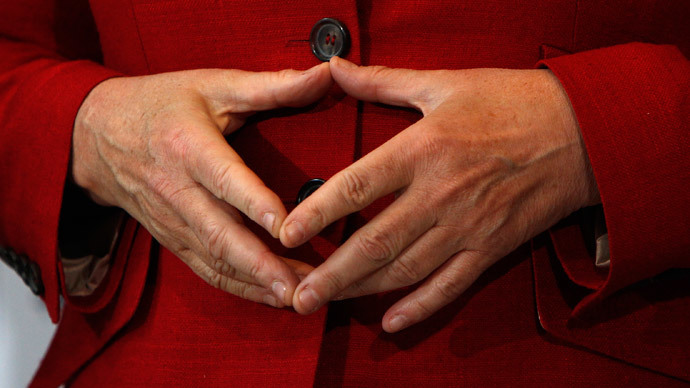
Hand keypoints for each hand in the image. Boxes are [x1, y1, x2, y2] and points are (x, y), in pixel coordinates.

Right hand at [72, 63, 331, 306]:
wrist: (95, 134)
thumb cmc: (160, 104)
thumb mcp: (212, 85)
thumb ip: (271, 86)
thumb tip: (326, 73)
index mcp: (188, 146)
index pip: (224, 179)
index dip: (254, 204)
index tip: (286, 226)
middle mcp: (177, 189)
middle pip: (218, 233)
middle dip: (260, 264)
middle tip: (299, 286)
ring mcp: (171, 220)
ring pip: (214, 260)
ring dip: (255, 283)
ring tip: (297, 298)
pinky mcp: (171, 238)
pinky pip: (205, 270)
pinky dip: (238, 287)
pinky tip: (271, 297)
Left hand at [280, 57, 599, 330]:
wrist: (584, 132)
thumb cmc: (512, 102)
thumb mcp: (445, 84)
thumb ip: (383, 81)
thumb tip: (335, 66)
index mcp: (423, 148)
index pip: (357, 186)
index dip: (318, 212)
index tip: (286, 234)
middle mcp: (440, 193)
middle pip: (374, 242)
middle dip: (331, 273)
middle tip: (296, 296)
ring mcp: (467, 226)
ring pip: (405, 269)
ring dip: (362, 291)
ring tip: (327, 305)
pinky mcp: (492, 247)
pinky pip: (451, 285)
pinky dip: (420, 307)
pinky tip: (391, 322)